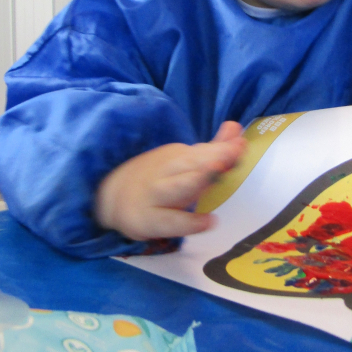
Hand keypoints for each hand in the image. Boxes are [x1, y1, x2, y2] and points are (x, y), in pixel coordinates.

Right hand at [94, 121, 245, 241]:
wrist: (109, 197)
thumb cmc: (157, 179)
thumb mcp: (183, 161)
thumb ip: (213, 148)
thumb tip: (236, 128)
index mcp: (177, 157)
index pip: (204, 150)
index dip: (224, 148)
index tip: (242, 144)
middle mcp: (167, 172)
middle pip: (190, 163)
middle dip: (213, 157)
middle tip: (235, 151)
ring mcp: (156, 195)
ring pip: (177, 186)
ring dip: (197, 178)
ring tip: (219, 172)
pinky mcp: (148, 220)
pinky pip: (169, 221)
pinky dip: (188, 223)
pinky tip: (208, 222)